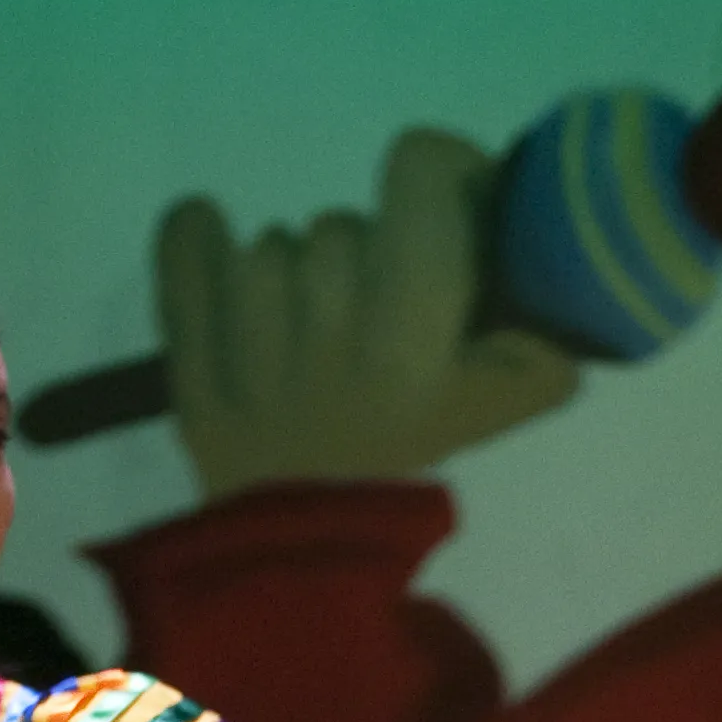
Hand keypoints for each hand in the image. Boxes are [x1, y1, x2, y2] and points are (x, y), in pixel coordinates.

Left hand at [154, 127, 581, 500]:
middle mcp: (333, 330)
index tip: (439, 200)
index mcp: (416, 338)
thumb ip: (537, 323)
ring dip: (286, 273)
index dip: (436, 171)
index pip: (418, 172)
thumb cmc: (411, 455)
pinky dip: (193, 238)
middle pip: (340, 224)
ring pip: (269, 248)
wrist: (311, 550)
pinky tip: (207, 230)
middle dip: (360, 256)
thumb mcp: (508, 399)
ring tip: (301, 327)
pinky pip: (183, 258)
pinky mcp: (189, 364)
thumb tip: (526, 239)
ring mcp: (252, 348)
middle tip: (367, 313)